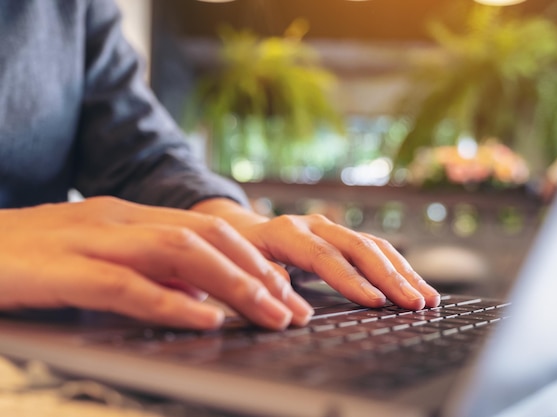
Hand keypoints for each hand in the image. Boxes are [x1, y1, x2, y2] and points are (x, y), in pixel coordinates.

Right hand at [0, 197, 312, 329]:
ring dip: (233, 285)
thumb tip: (203, 297)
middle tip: (294, 309)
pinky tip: (205, 319)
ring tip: (270, 314)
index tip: (288, 291)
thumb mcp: (101, 260)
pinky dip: (170, 302)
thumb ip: (150, 274)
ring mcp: (90, 240)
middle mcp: (120, 220)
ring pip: (179, 252)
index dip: (255, 260)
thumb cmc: (31, 260)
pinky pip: (125, 285)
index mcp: (132, 217)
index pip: (210, 230)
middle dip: (258, 274)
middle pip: (207, 238)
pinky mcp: (59, 269)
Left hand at [192, 199, 439, 309]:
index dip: (350, 279)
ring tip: (427, 299)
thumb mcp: (241, 267)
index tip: (375, 302)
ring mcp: (333, 230)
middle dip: (390, 277)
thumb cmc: (241, 254)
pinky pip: (378, 250)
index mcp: (286, 232)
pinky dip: (399, 269)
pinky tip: (416, 287)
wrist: (244, 231)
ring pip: (375, 247)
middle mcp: (315, 225)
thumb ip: (264, 282)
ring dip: (403, 273)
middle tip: (415, 303)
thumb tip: (290, 306)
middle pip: (359, 247)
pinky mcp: (345, 239)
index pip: (323, 256)